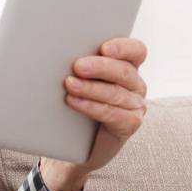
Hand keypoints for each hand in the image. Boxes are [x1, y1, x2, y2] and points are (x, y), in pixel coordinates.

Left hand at [42, 37, 147, 190]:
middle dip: (100, 67)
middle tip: (78, 66)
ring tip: (70, 84)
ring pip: (115, 93)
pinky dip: (92, 107)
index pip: (136, 50)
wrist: (76, 143)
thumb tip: (56, 49)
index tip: (103, 48)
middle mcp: (135, 84)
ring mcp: (135, 105)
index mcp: (128, 65)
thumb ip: (79, 63)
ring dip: (91, 88)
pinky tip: (74, 102)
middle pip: (124, 71)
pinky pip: (112, 114)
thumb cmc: (76, 102)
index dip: (123, 47)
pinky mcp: (130, 123)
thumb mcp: (79, 78)